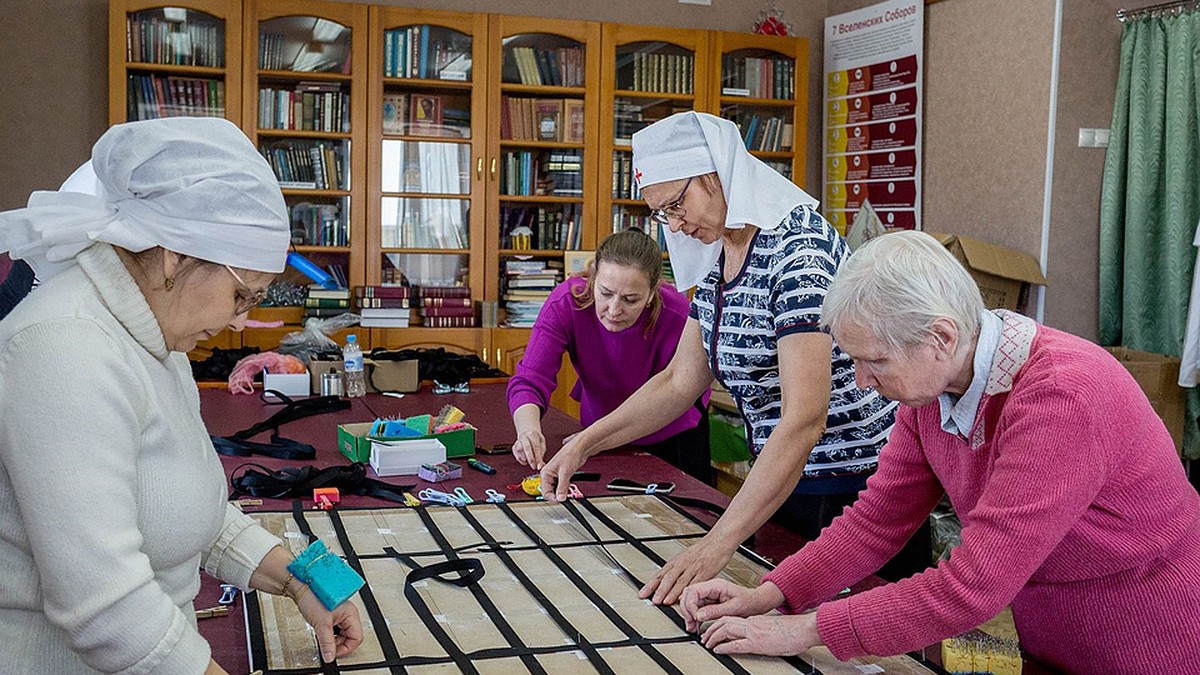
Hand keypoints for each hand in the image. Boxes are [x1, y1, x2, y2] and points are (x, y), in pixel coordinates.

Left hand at [293, 585, 364, 662]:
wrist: (302, 588)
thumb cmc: (314, 598)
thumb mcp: (321, 624)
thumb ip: (327, 643)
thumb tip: (330, 657)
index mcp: (351, 614)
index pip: (357, 638)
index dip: (346, 648)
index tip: (333, 653)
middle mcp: (348, 614)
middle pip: (350, 638)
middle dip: (338, 644)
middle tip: (326, 646)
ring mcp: (341, 615)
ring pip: (342, 635)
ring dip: (333, 640)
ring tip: (322, 637)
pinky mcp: (333, 616)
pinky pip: (335, 631)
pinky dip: (329, 635)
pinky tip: (321, 633)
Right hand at [512, 427, 546, 468]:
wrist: (527, 433)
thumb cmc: (536, 440)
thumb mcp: (542, 445)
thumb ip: (541, 454)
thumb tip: (541, 465)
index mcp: (532, 434)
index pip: (535, 447)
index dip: (537, 457)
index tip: (539, 465)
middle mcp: (524, 437)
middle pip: (527, 448)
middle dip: (531, 459)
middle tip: (534, 467)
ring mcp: (518, 441)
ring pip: (520, 451)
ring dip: (525, 459)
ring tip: (530, 461)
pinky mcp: (514, 447)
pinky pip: (516, 455)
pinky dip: (521, 460)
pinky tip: (525, 460)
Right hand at [540, 441, 587, 501]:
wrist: (579, 449)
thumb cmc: (570, 455)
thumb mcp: (565, 473)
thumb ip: (562, 487)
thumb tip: (560, 498)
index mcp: (545, 473)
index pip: (545, 492)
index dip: (553, 498)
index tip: (561, 500)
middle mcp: (549, 475)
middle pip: (550, 492)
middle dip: (558, 495)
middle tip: (566, 496)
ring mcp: (556, 476)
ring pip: (557, 490)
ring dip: (563, 492)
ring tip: (569, 491)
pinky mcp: (562, 476)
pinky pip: (562, 487)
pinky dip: (566, 489)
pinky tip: (570, 487)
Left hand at [638, 536, 736, 605]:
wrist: (718, 541)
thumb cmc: (703, 549)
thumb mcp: (686, 557)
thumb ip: (677, 569)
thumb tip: (666, 581)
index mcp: (677, 561)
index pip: (660, 574)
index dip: (651, 585)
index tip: (643, 593)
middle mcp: (683, 564)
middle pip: (669, 578)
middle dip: (660, 590)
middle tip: (653, 600)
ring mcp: (694, 568)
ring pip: (681, 581)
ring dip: (672, 592)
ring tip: (665, 602)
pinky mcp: (706, 572)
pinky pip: (696, 582)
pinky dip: (690, 590)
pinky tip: (686, 596)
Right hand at [681, 580, 784, 632]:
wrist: (757, 603)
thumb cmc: (749, 602)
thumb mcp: (734, 608)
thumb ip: (715, 611)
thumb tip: (699, 615)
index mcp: (716, 585)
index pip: (693, 591)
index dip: (690, 604)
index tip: (694, 617)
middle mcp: (710, 588)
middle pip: (688, 595)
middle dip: (686, 610)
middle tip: (690, 623)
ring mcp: (709, 594)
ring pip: (690, 602)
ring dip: (689, 615)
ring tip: (692, 627)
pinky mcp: (709, 602)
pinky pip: (697, 608)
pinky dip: (694, 617)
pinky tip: (695, 625)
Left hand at [701, 612, 820, 655]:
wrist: (804, 629)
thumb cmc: (793, 630)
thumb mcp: (773, 627)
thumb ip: (762, 629)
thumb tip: (758, 636)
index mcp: (755, 620)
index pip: (731, 618)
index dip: (718, 623)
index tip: (713, 629)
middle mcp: (752, 623)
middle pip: (724, 621)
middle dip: (711, 628)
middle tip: (704, 636)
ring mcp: (753, 632)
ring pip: (726, 629)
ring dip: (713, 636)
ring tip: (707, 643)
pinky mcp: (757, 643)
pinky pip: (736, 644)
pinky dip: (724, 647)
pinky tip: (718, 650)